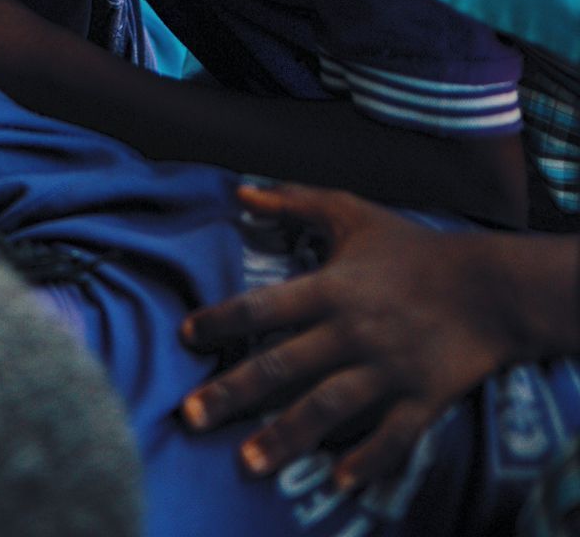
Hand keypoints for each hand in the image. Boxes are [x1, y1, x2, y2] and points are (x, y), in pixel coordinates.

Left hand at [178, 183, 527, 488]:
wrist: (489, 287)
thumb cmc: (412, 247)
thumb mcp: (350, 211)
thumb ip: (293, 201)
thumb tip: (239, 191)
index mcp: (330, 289)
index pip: (262, 307)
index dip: (221, 321)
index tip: (185, 336)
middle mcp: (351, 332)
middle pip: (282, 367)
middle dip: (234, 393)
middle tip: (191, 418)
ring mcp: (386, 370)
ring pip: (327, 409)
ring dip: (285, 437)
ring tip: (248, 463)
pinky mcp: (422, 399)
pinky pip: (391, 437)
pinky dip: (367, 461)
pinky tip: (338, 481)